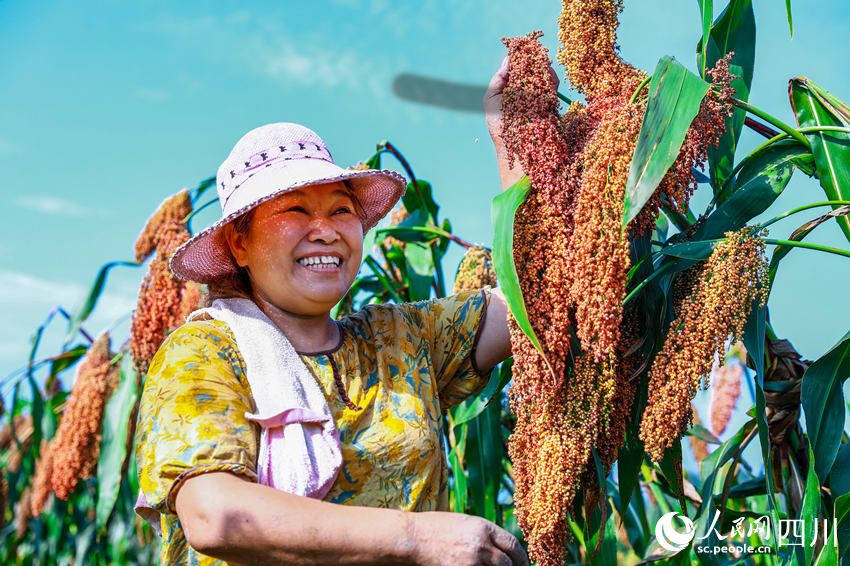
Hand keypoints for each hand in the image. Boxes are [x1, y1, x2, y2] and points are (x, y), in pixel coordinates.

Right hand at [409, 511, 528, 565]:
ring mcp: (472, 560)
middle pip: (508, 562)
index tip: (523, 563)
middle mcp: (482, 543)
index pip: (512, 544)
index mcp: (484, 527)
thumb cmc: (436, 527)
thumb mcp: (464, 522)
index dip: (521, 556)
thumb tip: (501, 547)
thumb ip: (484, 533)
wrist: (413, 537)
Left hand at [483, 55, 560, 142]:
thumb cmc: (498, 125)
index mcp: (510, 87)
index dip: (519, 55)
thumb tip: (508, 58)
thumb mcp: (491, 99)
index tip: (520, 45)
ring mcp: (537, 94)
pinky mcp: (549, 101)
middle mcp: (524, 89)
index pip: (516, 66)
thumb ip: (498, 78)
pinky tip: (546, 71)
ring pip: (543, 73)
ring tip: (539, 59)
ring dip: (542, 64)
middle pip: (531, 67)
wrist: (514, 146)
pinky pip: (552, 84)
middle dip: (532, 57)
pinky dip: (550, 76)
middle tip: (532, 48)